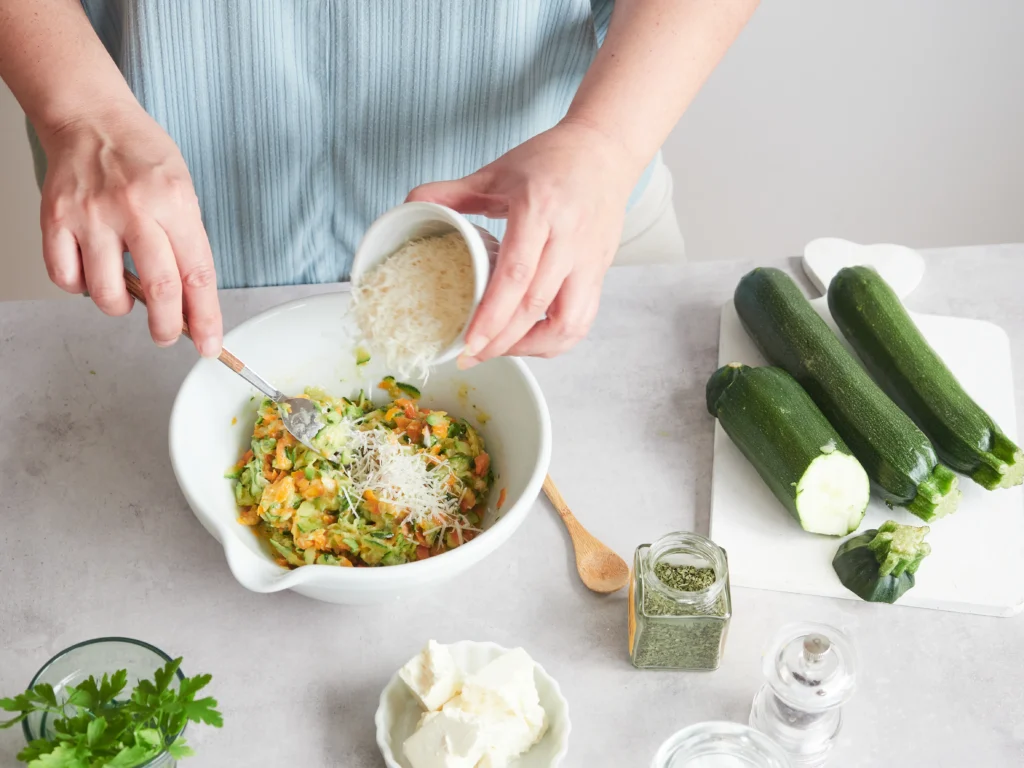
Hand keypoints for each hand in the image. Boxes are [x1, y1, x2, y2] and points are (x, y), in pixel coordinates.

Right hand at [37, 105, 221, 355]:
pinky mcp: (55, 219)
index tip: (210, 344)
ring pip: (107, 293)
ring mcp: (91, 215)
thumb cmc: (141, 155)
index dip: (206, 318)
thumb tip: (192, 303)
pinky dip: (80, 287)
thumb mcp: (183, 192)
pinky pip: (66, 278)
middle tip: (168, 336)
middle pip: (159, 290)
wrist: (90, 117)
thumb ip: (187, 244)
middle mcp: (133, 209)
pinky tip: (92, 273)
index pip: (198, 274)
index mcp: (174, 202)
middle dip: (168, 328)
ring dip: (120, 308)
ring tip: (125, 295)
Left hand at [406, 120, 640, 364]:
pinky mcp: (600, 271)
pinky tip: (530, 341)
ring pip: (568, 322)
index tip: (469, 342)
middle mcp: (569, 238)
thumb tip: (410, 204)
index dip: (492, 315)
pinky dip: (556, 340)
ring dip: (533, 346)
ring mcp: (589, 259)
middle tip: (471, 357)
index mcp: (539, 210)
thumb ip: (453, 192)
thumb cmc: (552, 160)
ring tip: (501, 351)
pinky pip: (583, 319)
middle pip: (536, 305)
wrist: (606, 150)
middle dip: (503, 341)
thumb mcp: (498, 170)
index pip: (517, 274)